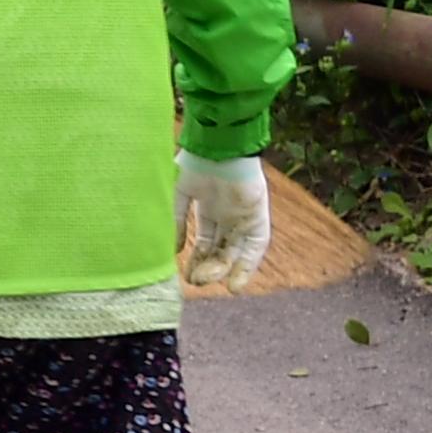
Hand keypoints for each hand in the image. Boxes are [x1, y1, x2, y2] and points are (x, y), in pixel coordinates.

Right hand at [177, 151, 271, 289]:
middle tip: (195, 282)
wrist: (217, 148)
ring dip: (224, 269)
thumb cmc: (195, 164)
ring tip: (209, 282)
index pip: (206, 241)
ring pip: (236, 251)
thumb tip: (173, 249)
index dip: (196, 259)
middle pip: (221, 249)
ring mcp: (244, 217)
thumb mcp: (178, 193)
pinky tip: (234, 284)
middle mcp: (228, 215)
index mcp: (209, 207)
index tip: (186, 275)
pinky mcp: (258, 218)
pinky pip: (256, 247)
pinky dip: (247, 266)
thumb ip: (176, 220)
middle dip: (208, 267)